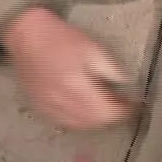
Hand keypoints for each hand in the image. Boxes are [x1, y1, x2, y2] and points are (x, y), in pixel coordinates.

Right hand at [1, 6, 134, 130]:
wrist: (27, 35)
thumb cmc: (61, 38)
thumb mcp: (93, 48)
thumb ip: (111, 69)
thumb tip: (127, 85)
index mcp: (77, 87)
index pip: (107, 112)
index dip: (124, 112)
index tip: (134, 105)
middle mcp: (62, 102)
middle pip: (95, 122)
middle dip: (111, 116)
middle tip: (121, 105)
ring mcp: (49, 108)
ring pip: (79, 126)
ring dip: (96, 121)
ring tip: (105, 108)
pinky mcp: (40, 108)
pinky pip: (63, 123)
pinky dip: (78, 122)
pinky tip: (84, 112)